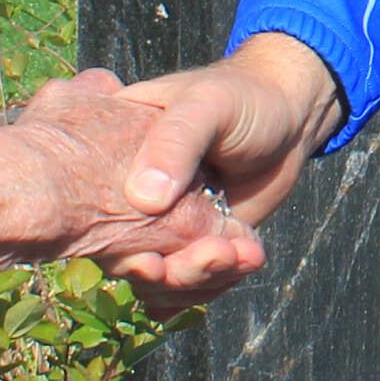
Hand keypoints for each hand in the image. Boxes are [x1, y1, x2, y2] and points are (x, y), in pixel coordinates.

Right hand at [104, 36, 341, 308]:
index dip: (112, 245)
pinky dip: (216, 282)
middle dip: (169, 273)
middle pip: (125, 256)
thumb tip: (144, 199)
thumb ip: (175, 142)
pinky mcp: (196, 240)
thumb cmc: (242, 98)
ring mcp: (163, 222)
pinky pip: (190, 279)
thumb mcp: (207, 105)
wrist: (290, 115)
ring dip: (199, 279)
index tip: (148, 261)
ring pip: (159, 276)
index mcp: (114, 157)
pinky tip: (248, 260)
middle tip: (216, 254)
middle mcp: (130, 196)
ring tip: (245, 254)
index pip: (89, 209)